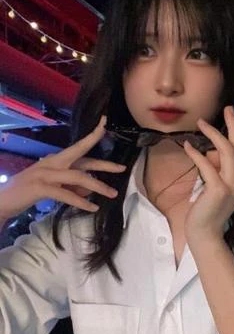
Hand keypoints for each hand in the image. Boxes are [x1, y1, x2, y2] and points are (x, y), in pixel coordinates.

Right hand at [0, 116, 124, 221]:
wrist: (2, 199)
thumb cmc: (27, 193)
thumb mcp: (53, 187)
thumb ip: (71, 186)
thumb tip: (90, 190)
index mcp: (56, 160)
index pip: (79, 147)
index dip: (93, 137)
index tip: (105, 125)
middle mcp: (52, 162)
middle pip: (82, 157)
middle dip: (104, 162)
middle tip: (122, 167)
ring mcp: (46, 173)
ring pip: (78, 177)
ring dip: (97, 186)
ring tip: (112, 194)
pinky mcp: (41, 187)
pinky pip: (66, 194)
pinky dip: (81, 202)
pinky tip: (92, 208)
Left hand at [183, 106, 233, 242]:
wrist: (204, 235)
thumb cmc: (206, 211)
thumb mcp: (215, 187)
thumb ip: (217, 171)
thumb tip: (210, 152)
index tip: (231, 116)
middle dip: (232, 126)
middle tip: (227, 109)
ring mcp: (233, 187)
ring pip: (227, 153)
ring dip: (213, 135)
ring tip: (201, 123)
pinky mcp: (219, 190)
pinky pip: (208, 166)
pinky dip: (196, 154)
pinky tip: (187, 146)